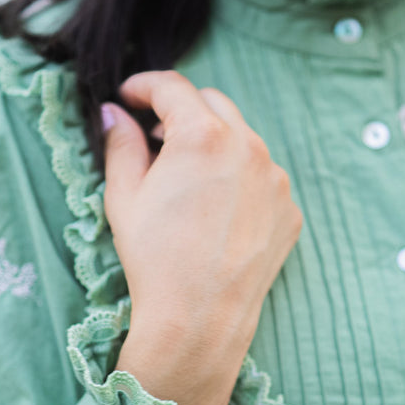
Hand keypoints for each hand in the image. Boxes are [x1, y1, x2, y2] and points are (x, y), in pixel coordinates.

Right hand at [102, 71, 301, 404]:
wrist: (201, 319)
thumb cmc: (155, 259)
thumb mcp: (124, 196)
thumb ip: (121, 144)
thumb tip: (115, 114)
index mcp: (203, 135)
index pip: (172, 87)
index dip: (144, 86)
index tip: (129, 96)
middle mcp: (248, 147)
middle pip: (213, 104)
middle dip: (182, 111)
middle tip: (155, 136)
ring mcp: (275, 179)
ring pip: (242, 139)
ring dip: (214, 144)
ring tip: (186, 179)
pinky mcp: (289, 209)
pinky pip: (262, 178)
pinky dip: (239, 180)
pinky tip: (215, 211)